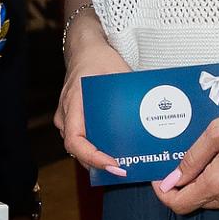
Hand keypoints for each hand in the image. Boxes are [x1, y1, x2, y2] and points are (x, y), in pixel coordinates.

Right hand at [55, 13, 130, 178]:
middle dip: (100, 164)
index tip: (113, 164)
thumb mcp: (118, 72)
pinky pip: (82, 139)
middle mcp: (65, 116)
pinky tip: (116, 150)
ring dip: (98, 158)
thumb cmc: (99, 58)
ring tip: (123, 164)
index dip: (93, 157)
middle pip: (78, 150)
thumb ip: (130, 93)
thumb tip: (153, 113)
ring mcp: (66, 118)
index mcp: (74, 104)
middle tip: (125, 170)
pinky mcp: (72, 119)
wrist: (84, 48)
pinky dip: (96, 148)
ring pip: (79, 147)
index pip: (75, 141)